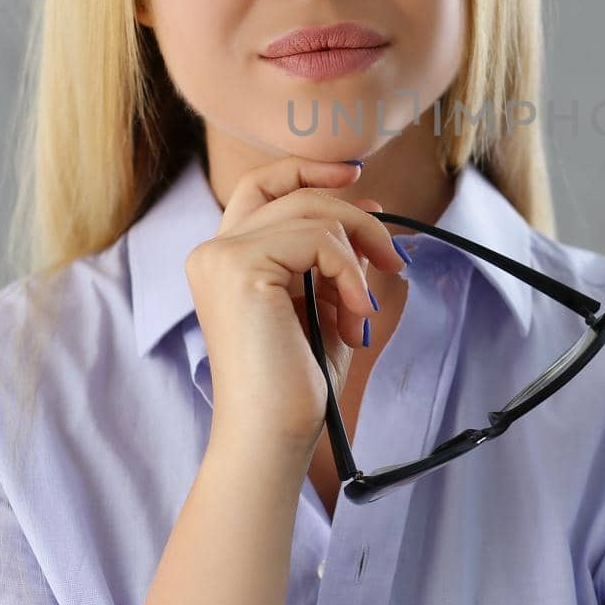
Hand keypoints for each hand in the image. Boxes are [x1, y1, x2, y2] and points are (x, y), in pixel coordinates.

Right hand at [182, 155, 406, 458]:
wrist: (273, 435)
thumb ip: (335, 256)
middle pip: (295, 193)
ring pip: (313, 213)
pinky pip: (319, 240)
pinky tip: (354, 313)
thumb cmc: (297, 383)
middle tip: (392, 257)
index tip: (357, 177)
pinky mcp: (241, 269)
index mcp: (223, 258)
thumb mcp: (323, 303)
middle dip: (355, 217)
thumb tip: (366, 207)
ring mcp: (222, 257)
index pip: (261, 185)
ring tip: (363, 308)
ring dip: (359, 254)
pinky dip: (350, 272)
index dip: (308, 169)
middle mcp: (212, 251)